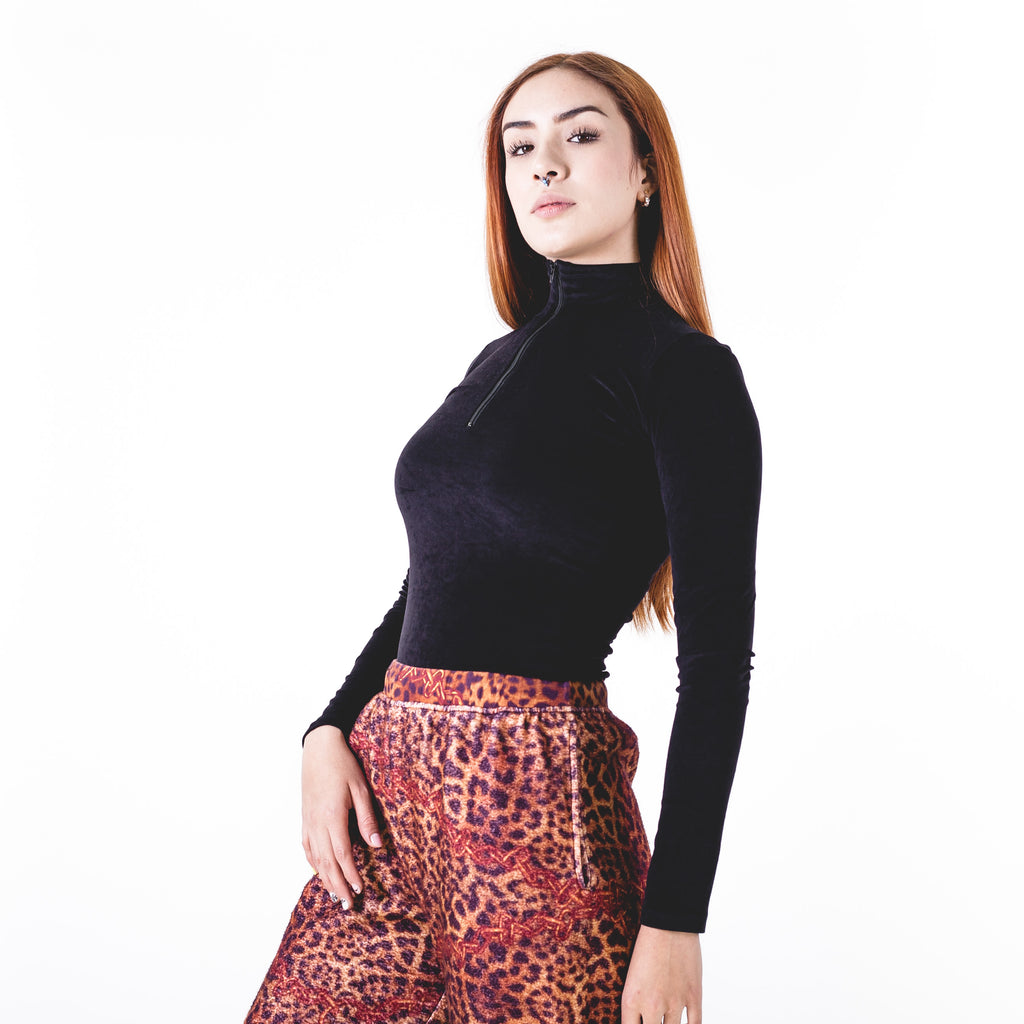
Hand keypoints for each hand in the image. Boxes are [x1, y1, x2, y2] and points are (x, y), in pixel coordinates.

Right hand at [300, 725, 382, 907]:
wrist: (319, 748)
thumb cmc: (343, 765)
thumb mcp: (360, 788)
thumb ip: (366, 818)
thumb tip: (376, 845)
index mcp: (333, 816)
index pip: (342, 854)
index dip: (350, 874)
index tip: (359, 890)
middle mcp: (317, 823)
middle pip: (326, 862)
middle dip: (338, 885)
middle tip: (348, 905)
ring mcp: (308, 821)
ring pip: (315, 858)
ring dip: (325, 879)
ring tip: (335, 895)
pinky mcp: (305, 817)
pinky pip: (306, 846)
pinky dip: (313, 863)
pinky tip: (319, 871)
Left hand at [621, 924, 701, 1022]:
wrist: (668, 922)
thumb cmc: (646, 944)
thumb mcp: (631, 975)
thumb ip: (635, 1002)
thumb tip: (640, 1018)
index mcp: (631, 999)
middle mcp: (651, 1006)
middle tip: (653, 1019)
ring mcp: (674, 1002)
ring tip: (667, 1019)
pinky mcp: (694, 996)